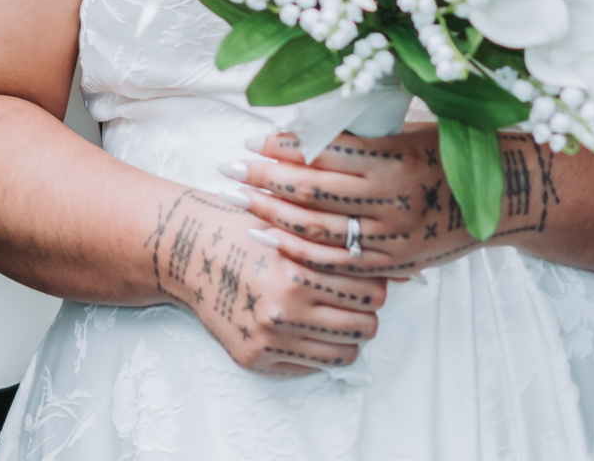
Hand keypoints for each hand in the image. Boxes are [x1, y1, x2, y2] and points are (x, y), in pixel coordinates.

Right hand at [146, 188, 388, 375]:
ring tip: (332, 315)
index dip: (375, 282)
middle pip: (365, 325)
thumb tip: (404, 271)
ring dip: (345, 335)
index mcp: (299, 271)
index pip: (371, 290)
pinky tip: (305, 327)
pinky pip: (311, 367)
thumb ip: (344, 244)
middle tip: (350, 298)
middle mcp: (285, 310)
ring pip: (344, 353)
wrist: (189, 251)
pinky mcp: (255, 359)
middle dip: (364, 311)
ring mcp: (269, 339)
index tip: (365, 276)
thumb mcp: (296, 225)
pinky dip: (316, 350)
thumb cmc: (245, 229)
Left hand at [225, 129, 557, 277]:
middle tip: (230, 167)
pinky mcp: (395, 262)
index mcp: (396, 154)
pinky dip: (297, 250)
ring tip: (240, 198)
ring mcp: (394, 234)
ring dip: (271, 213)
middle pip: (311, 189)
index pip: (323, 149)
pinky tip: (269, 237)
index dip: (281, 145)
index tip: (251, 138)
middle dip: (263, 177)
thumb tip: (298, 125)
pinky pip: (336, 259)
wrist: (506, 196)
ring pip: (317, 228)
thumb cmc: (453, 150)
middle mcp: (394, 197)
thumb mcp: (409, 129)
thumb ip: (361, 130)